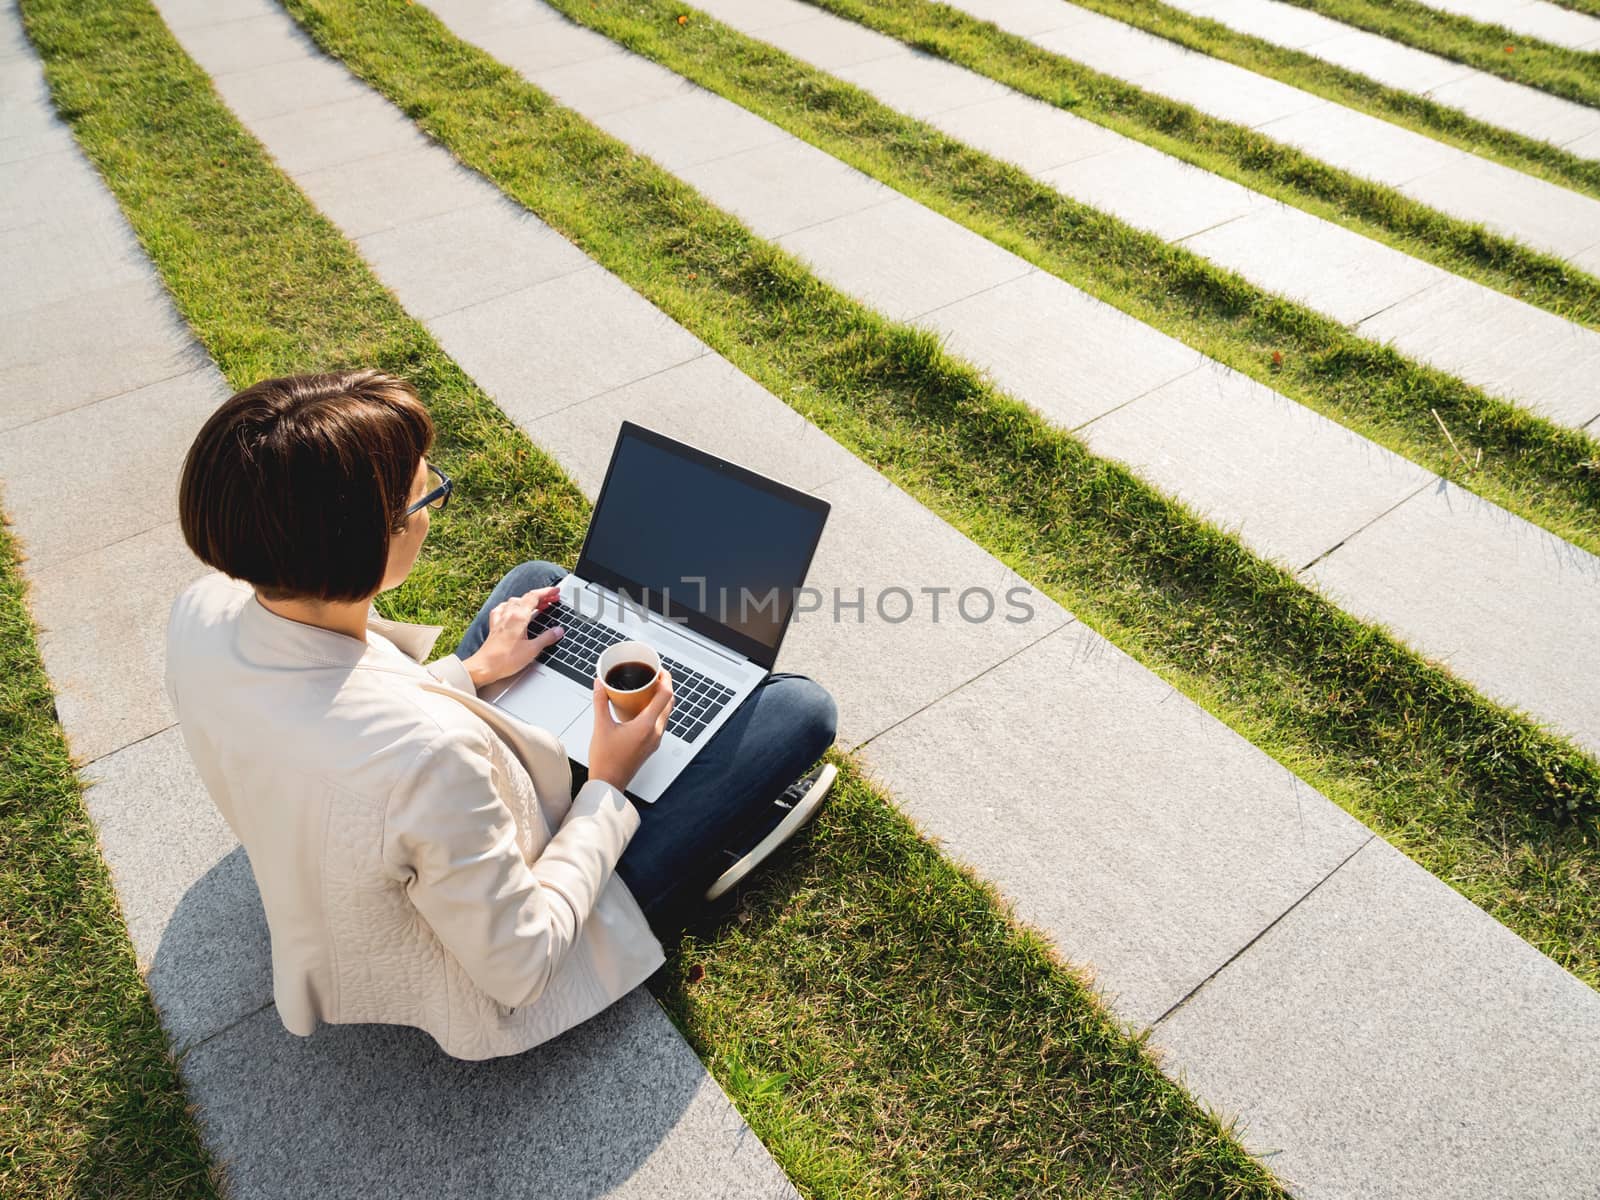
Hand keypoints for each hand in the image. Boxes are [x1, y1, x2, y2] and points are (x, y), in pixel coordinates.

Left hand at [461, 586, 561, 688]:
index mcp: (518, 617)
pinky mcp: (495, 625)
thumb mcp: (532, 650)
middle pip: (526, 597)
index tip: (555, 591)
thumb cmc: (505, 660)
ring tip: (537, 605)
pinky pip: (503, 608)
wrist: (484, 667)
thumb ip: (547, 638)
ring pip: (515, 601)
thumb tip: (558, 631)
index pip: (534, 597)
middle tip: (552, 599)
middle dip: (541, 596)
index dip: (546, 592)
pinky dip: (511, 606)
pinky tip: (513, 610)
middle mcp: (508, 614)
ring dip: (527, 601)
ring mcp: (500, 618)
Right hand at [586, 670, 672, 791]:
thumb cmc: (606, 760)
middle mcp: (655, 733)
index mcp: (647, 726)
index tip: (658, 670)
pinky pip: (660, 723)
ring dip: (661, 700)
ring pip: (666, 714)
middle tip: (654, 676)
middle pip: (669, 703)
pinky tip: (642, 708)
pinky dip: (656, 711)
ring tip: (648, 689)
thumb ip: (600, 702)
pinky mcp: (651, 746)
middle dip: (664, 687)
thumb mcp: (601, 726)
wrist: (608, 784)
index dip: (665, 679)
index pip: (665, 696)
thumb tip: (599, 684)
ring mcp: (655, 740)